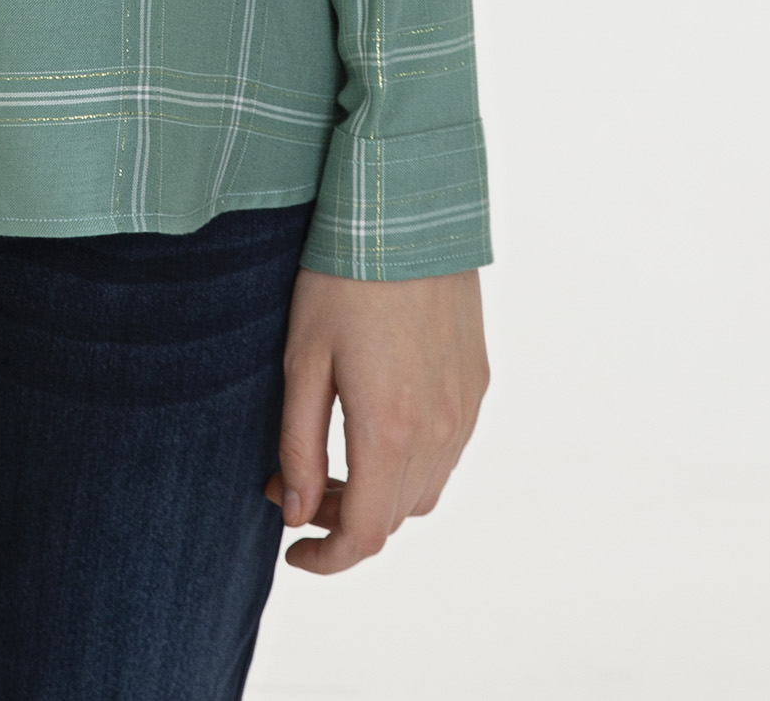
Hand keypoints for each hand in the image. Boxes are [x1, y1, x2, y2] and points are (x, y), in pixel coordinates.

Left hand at [263, 266, 487, 573]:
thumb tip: (294, 511)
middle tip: (292, 486)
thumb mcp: (302, 360)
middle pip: (393, 518)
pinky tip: (375, 426)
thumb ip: (298, 445)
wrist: (406, 211)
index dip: (325, 558)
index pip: (363, 534)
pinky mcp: (478, 383)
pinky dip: (410, 464)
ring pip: (424, 491)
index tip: (291, 550)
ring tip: (330, 460)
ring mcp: (465, 409)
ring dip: (378, 494)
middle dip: (340, 518)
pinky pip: (447, 452)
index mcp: (389, 432)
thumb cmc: (342, 278)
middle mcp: (439, 432)